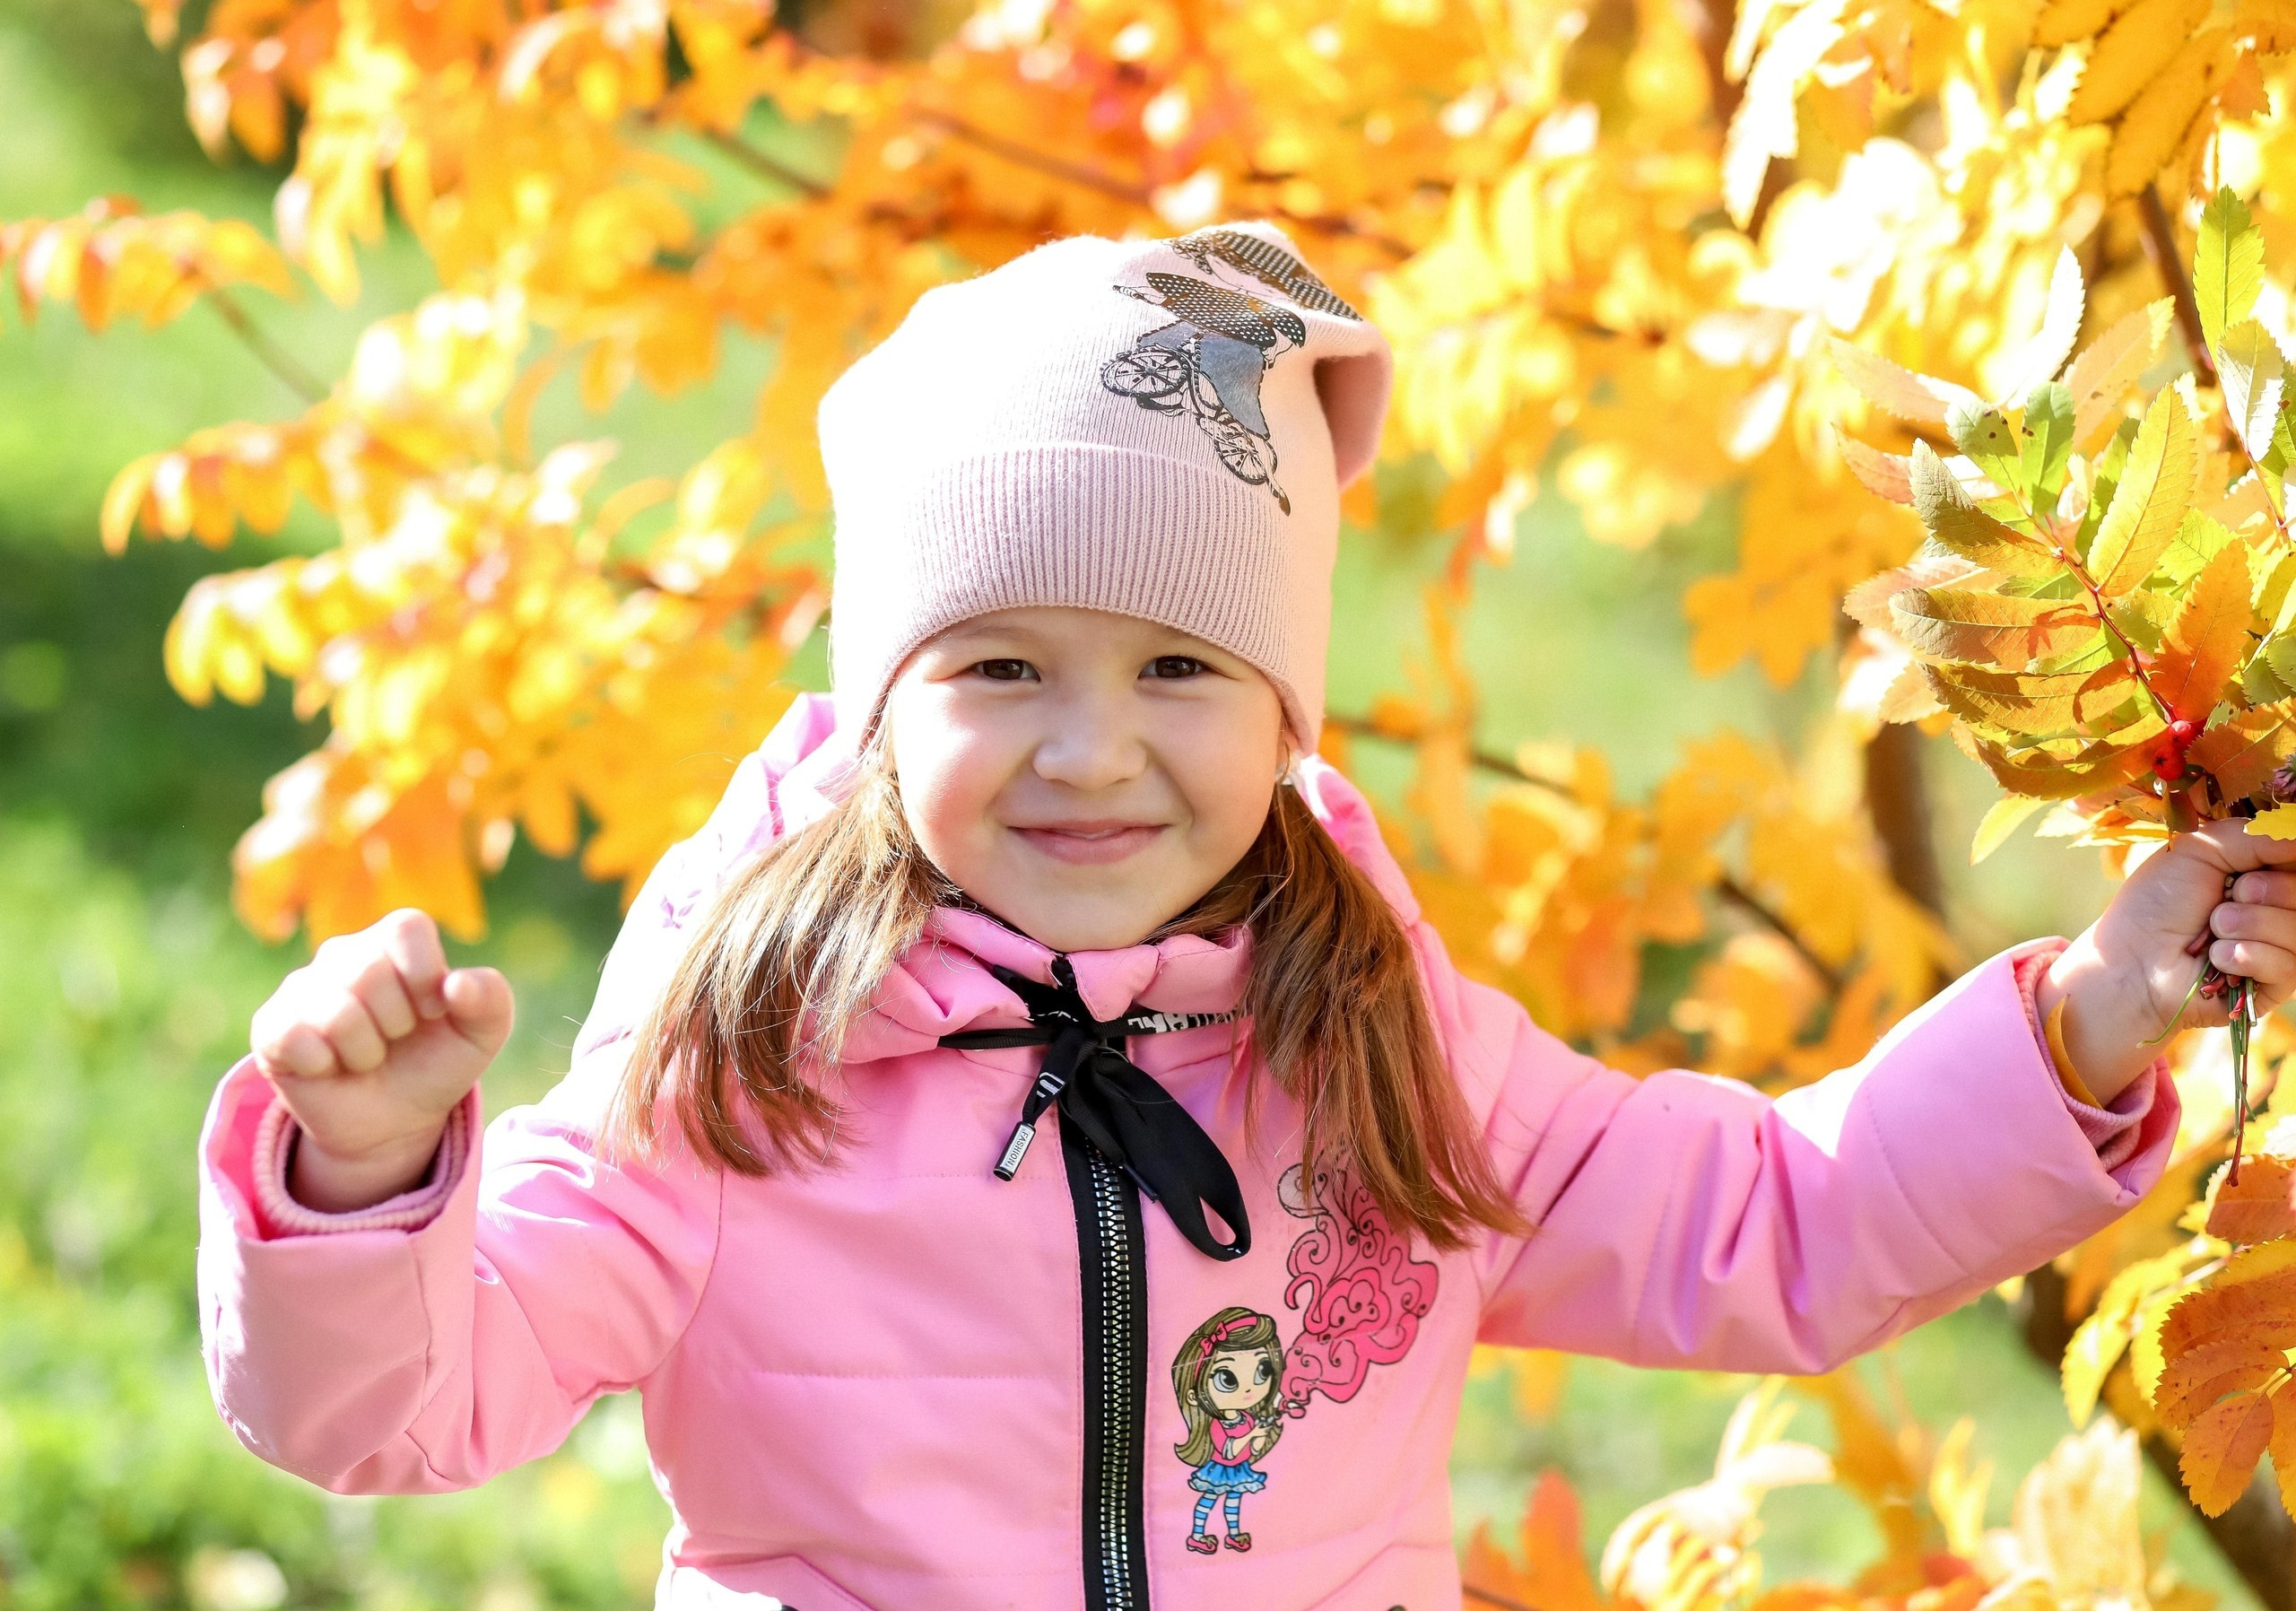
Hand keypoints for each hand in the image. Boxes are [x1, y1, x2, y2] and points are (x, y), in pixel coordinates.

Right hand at [249, 909, 512, 1212]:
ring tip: (366, 1057)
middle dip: (397, 1023)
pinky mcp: (271, 1027)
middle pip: (368, 971)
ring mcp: (301, 987)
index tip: (433, 1011)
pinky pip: (293, 1037)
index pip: (406, 929)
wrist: (395, 1120)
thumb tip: (457, 985)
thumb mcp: (481, 1036)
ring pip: (335, 1011)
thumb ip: (490, 1000)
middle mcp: (343, 952)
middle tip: (395, 1040)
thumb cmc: (435, 1062)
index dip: (425, 978)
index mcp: (395, 939)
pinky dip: (324, 1065)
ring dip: (365, 1052)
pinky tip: (330, 1067)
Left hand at [2036, 819, 2295, 1104]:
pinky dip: (2247, 956)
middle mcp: (2275, 911)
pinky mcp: (2273, 987)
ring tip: (2214, 928)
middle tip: (2228, 897)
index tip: (2252, 867)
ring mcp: (2277, 950)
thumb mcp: (2199, 850)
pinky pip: (2289, 967)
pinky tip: (2217, 959)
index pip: (2295, 864)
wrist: (2130, 960)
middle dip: (2264, 891)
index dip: (2284, 861)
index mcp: (2262, 875)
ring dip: (2251, 924)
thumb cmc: (2156, 902)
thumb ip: (2255, 835)